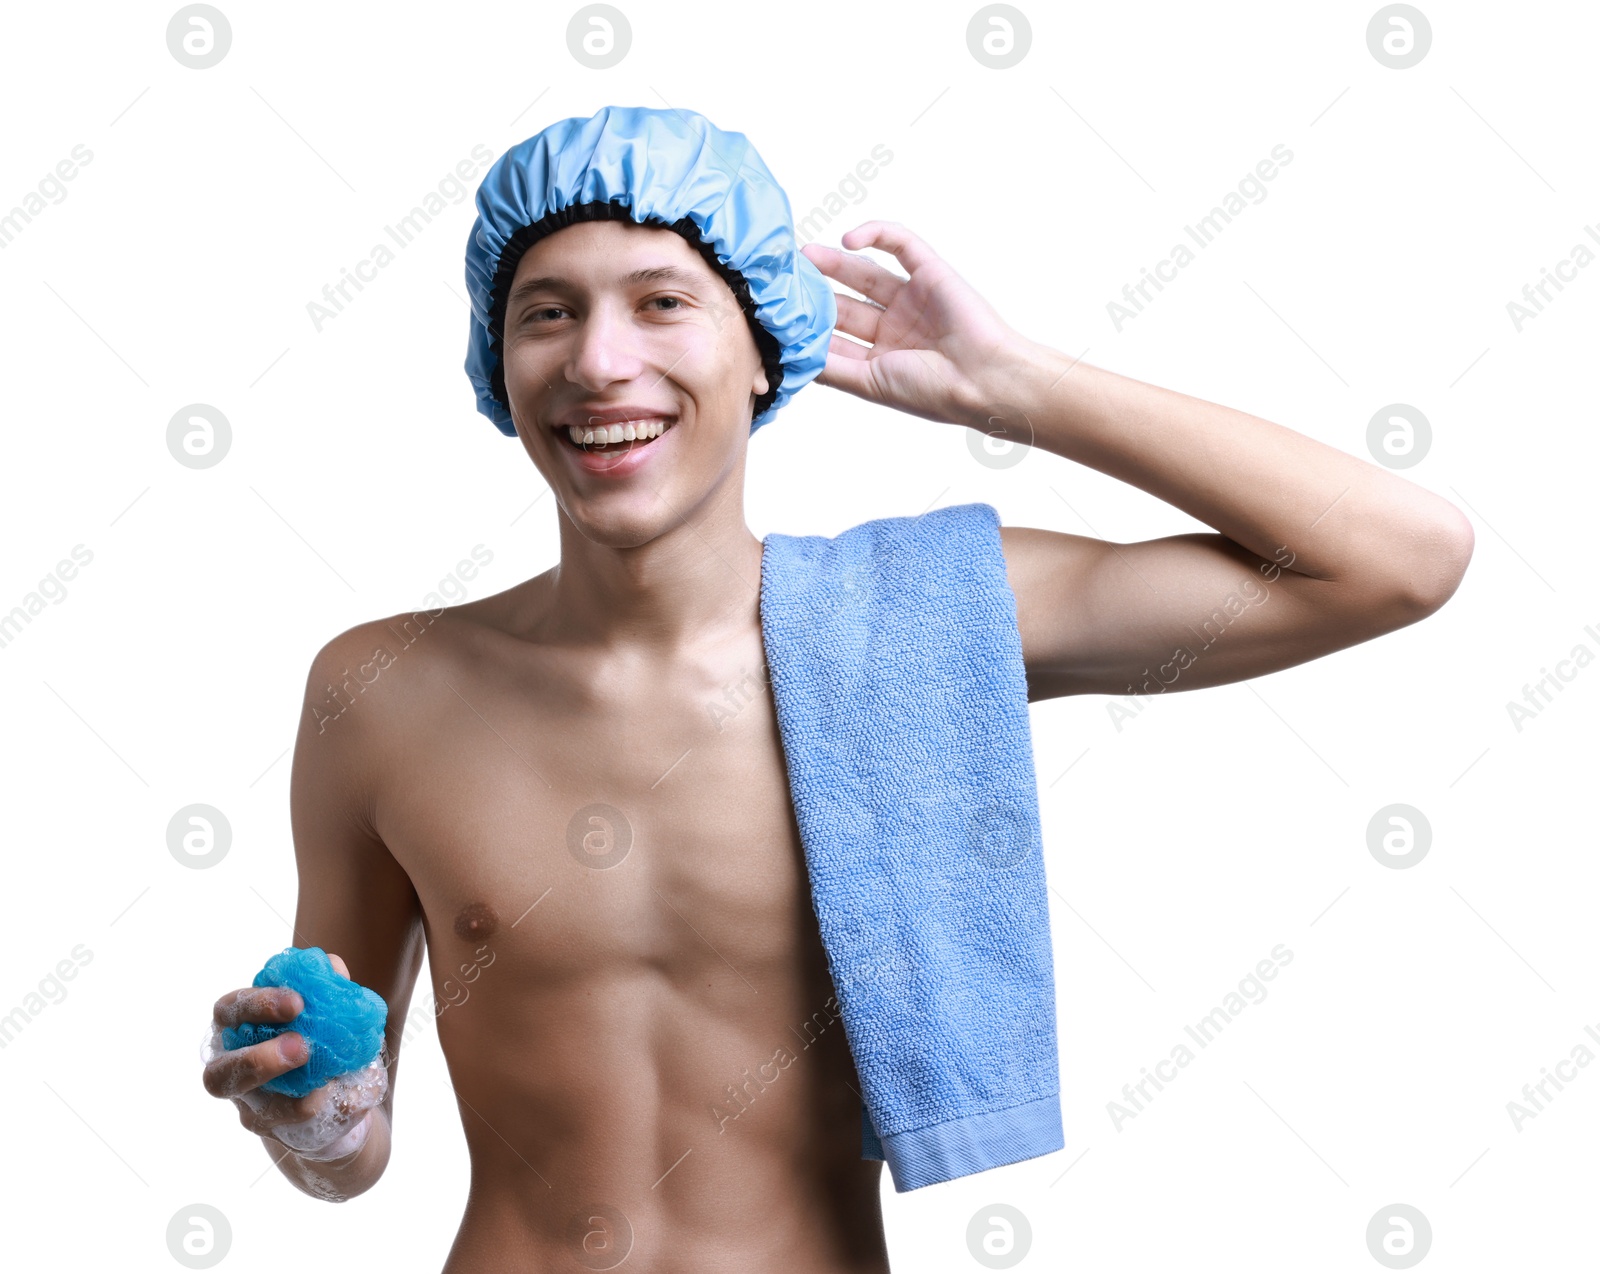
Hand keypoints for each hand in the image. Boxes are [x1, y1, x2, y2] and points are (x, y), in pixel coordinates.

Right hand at [201, 951, 387, 1162]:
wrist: (337, 1093)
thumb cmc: (320, 1039)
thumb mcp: (327, 1012)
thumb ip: (326, 989)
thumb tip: (332, 966)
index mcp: (238, 1028)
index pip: (229, 1011)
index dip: (257, 1004)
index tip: (298, 1002)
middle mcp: (231, 1070)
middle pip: (218, 1072)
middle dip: (256, 1060)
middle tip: (300, 1046)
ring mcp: (247, 1105)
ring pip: (248, 1113)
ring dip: (282, 1098)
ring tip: (321, 1079)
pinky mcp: (270, 1129)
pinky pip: (283, 1125)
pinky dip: (309, 1107)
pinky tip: (334, 1092)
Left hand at [800, 221, 1024, 428]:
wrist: (982, 379)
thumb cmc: (932, 390)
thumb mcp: (869, 385)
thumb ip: (832, 369)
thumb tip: (791, 357)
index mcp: (882, 358)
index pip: (837, 337)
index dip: (809, 325)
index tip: (779, 315)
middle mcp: (895, 328)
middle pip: (846, 303)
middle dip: (816, 291)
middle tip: (785, 278)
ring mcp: (912, 299)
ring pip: (865, 273)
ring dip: (835, 261)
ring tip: (805, 254)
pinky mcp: (930, 270)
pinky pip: (900, 243)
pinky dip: (875, 234)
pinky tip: (847, 240)